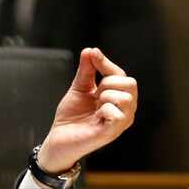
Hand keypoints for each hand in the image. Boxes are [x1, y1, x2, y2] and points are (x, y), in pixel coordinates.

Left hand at [37, 48, 137, 172]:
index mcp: (118, 98)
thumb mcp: (79, 89)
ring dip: (105, 96)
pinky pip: (117, 113)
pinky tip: (96, 117)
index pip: (121, 75)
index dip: (106, 63)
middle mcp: (125, 110)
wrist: (57, 138)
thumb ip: (86, 71)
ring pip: (125, 97)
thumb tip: (90, 50)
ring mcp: (121, 122)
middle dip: (108, 82)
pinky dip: (104, 110)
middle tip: (94, 95)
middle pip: (130, 83)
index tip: (92, 54)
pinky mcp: (113, 133)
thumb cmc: (71, 117)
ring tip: (95, 107)